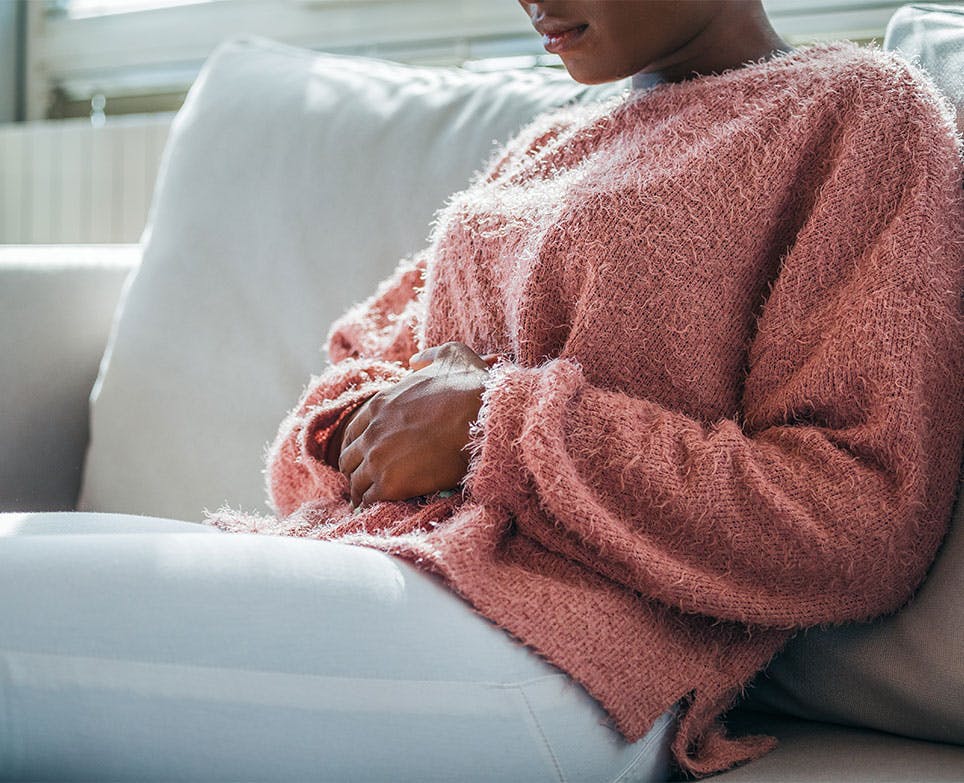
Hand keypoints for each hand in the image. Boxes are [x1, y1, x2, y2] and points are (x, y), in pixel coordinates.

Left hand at [337, 342, 499, 508]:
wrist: (484, 419)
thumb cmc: (472, 387)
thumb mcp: (452, 356)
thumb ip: (429, 357)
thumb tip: (416, 360)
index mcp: (380, 404)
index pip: (354, 431)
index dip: (360, 445)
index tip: (368, 455)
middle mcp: (372, 431)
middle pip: (349, 459)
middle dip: (357, 470)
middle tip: (368, 480)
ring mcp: (378, 458)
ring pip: (355, 482)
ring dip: (362, 491)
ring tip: (370, 500)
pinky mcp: (391, 483)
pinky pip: (369, 500)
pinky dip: (372, 505)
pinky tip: (380, 508)